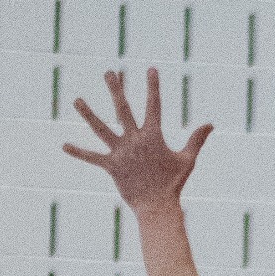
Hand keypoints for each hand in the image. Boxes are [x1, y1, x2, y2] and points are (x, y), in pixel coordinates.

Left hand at [64, 69, 212, 214]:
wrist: (157, 206)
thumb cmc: (173, 184)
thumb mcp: (187, 160)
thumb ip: (196, 140)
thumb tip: (210, 124)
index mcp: (153, 136)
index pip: (153, 105)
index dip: (153, 87)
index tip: (151, 69)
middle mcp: (135, 140)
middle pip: (123, 109)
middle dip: (116, 89)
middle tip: (108, 72)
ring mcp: (121, 153)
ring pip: (101, 129)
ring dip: (88, 114)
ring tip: (76, 99)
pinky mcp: (111, 167)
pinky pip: (92, 157)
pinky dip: (78, 152)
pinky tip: (64, 145)